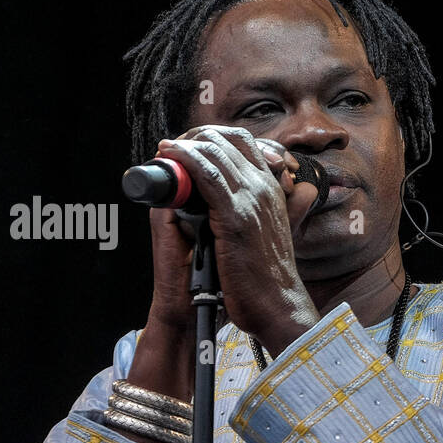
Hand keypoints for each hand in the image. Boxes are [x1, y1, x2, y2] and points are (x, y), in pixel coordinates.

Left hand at [155, 125, 321, 355]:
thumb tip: (253, 199)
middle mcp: (265, 188)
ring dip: (185, 144)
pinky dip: (186, 159)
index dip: (212, 137)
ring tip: (165, 149)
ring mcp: (252, 200)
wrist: (278, 307)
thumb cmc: (267, 278)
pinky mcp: (236, 217)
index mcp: (271, 190)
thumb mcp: (269, 233)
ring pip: (216, 151)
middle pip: (228, 138)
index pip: (244, 142)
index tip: (189, 146)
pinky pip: (208, 174)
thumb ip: (261, 211)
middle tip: (172, 147)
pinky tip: (170, 157)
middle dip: (195, 136)